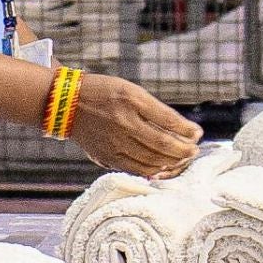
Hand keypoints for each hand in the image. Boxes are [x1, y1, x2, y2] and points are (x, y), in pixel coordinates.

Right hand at [69, 74, 200, 178]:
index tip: (198, 134)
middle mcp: (121, 126)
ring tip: (180, 159)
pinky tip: (160, 167)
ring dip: (171, 163)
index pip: (168, 124)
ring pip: (151, 161)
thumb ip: (157, 111)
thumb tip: (186, 131)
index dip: (187, 132)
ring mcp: (112, 144)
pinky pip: (134, 169)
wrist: (64, 104)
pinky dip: (151, 170)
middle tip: (194, 151)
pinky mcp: (104, 157)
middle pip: (162, 146)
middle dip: (183, 151)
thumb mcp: (131, 91)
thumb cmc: (103, 93)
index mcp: (130, 104)